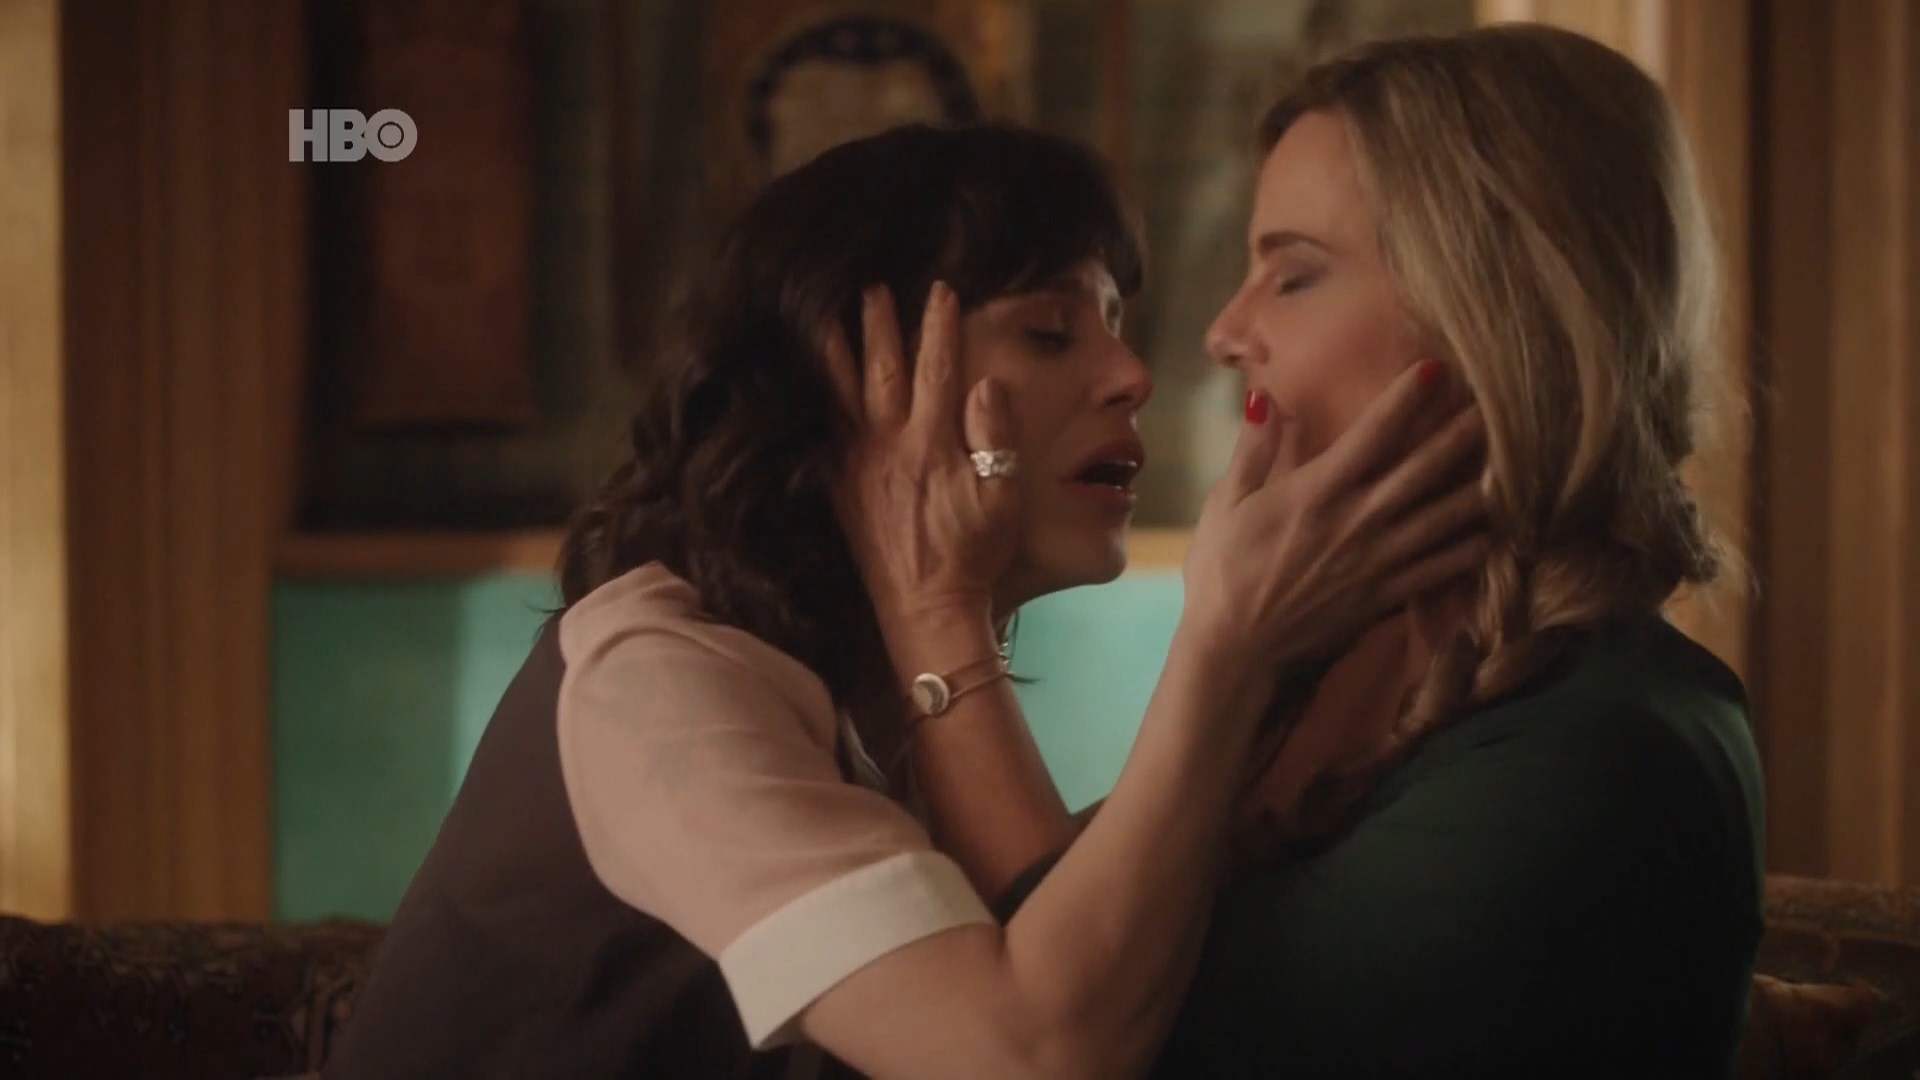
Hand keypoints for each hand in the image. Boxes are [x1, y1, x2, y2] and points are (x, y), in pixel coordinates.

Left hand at [822, 282, 1021, 631]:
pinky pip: (823, 437)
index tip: (941, 290)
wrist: (926, 607)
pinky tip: (806, 390)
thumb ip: (996, 436)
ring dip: (835, 353)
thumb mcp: (1002, 496)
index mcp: (932, 442)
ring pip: (842, 395)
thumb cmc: (973, 555)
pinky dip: (815, 407)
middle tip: (873, 287)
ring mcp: (859, 467)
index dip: (940, 325)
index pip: (938, 367)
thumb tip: (987, 382)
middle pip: (883, 369)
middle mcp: (890, 446)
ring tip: (822, 318)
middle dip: (880, 324)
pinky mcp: (841, 491)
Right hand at [1183, 360, 1487, 668]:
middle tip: (1502, 402)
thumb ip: (1252, 450)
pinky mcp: (1384, 596)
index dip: (1406, 397)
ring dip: (1480, 487)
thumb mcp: (1225, 504)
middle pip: (1423, 469)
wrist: (1235, 651)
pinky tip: (1498, 532)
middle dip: (1462, 433)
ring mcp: (1376, 561)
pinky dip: (1471, 550)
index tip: (1434, 367)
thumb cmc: (1222, 573)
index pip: (1372, 434)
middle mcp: (1356, 521)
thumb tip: (1264, 397)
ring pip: (1443, 518)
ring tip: (1519, 461)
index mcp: (1317, 491)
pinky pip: (1440, 570)